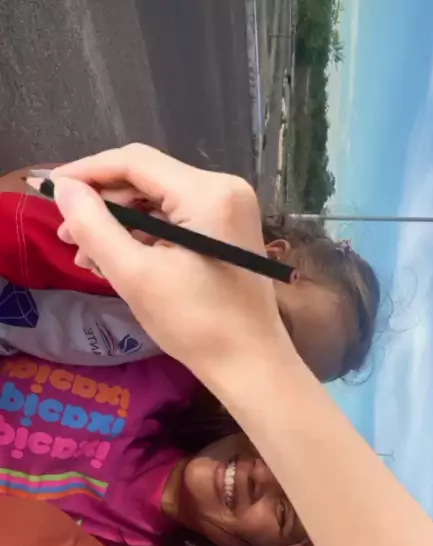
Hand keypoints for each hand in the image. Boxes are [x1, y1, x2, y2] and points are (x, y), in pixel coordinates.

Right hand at [51, 146, 287, 381]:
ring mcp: (230, 209)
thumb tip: (64, 189)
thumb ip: (95, 227)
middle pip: (146, 179)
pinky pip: (176, 220)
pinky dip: (145, 236)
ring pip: (158, 201)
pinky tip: (119, 260)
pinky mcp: (228, 230)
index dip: (87, 172)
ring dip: (120, 224)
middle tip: (66, 237)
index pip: (134, 162)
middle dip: (103, 205)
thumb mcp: (135, 276)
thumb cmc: (196, 324)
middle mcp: (224, 188)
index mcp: (207, 193)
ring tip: (87, 257)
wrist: (250, 365)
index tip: (49, 190)